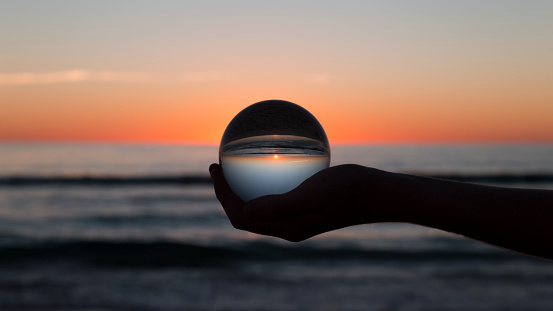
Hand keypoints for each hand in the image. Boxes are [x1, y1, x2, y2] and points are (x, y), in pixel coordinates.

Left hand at [209, 163, 410, 241]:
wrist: (378, 193)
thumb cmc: (349, 189)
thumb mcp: (313, 193)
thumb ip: (278, 206)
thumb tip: (244, 210)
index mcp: (286, 227)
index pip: (241, 216)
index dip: (222, 195)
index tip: (215, 168)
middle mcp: (288, 226)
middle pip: (246, 214)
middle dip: (226, 193)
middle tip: (218, 165)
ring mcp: (297, 219)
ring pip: (259, 207)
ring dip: (242, 189)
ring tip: (235, 164)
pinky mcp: (307, 208)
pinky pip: (276, 197)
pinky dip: (263, 182)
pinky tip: (269, 160)